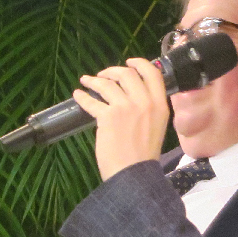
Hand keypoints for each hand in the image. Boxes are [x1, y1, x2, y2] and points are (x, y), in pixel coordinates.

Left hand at [74, 58, 171, 180]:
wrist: (133, 174)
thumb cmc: (143, 156)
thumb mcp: (156, 127)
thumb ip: (148, 110)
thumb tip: (131, 99)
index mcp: (160, 104)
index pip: (153, 73)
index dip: (139, 63)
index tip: (129, 62)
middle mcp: (145, 102)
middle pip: (127, 74)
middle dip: (112, 71)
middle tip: (103, 75)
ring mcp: (126, 107)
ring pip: (107, 84)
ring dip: (94, 80)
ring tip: (86, 81)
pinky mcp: (108, 116)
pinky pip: (92, 101)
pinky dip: (82, 97)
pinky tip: (77, 95)